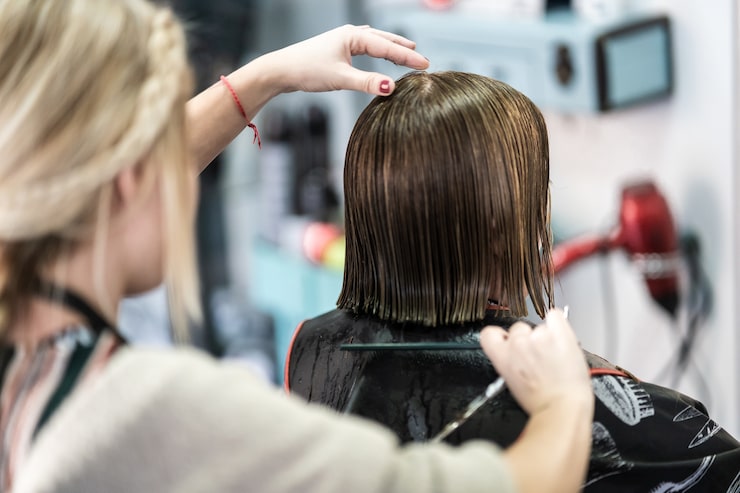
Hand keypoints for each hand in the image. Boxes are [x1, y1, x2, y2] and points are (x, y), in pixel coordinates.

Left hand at [257, 24, 429, 96]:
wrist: (281, 70)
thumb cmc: (307, 70)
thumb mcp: (340, 79)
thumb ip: (367, 83)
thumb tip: (391, 87)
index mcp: (352, 37)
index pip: (386, 47)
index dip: (407, 57)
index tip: (425, 65)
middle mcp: (349, 35)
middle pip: (383, 40)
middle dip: (403, 49)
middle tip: (422, 60)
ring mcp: (343, 41)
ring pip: (374, 42)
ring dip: (391, 47)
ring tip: (407, 51)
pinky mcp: (337, 50)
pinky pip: (364, 47)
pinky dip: (377, 49)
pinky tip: (378, 50)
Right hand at [480, 309, 591, 414]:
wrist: (563, 407)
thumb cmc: (540, 402)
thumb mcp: (512, 383)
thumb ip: (509, 362)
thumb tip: (515, 354)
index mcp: (502, 356)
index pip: (489, 333)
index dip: (500, 336)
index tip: (508, 341)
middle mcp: (517, 343)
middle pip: (518, 328)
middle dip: (528, 339)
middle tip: (540, 356)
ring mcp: (538, 336)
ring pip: (539, 326)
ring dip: (547, 337)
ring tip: (556, 356)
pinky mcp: (558, 332)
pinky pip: (555, 316)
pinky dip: (559, 324)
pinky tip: (562, 338)